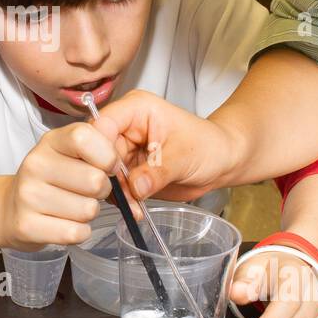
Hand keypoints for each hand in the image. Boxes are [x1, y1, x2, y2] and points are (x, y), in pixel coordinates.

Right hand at [0, 122, 114, 250]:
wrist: (8, 209)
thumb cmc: (48, 181)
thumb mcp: (67, 153)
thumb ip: (95, 147)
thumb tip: (118, 151)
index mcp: (50, 142)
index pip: (84, 138)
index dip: (107, 155)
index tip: (108, 166)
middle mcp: (35, 165)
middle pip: (95, 180)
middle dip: (101, 191)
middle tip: (87, 191)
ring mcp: (28, 196)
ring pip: (88, 210)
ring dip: (88, 213)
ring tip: (73, 207)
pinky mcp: (27, 226)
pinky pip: (76, 233)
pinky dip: (79, 232)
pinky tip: (66, 223)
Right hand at [90, 89, 240, 201]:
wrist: (221, 162)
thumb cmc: (209, 145)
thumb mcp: (185, 155)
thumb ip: (158, 171)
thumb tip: (134, 187)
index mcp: (135, 109)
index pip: (103, 124)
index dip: (99, 147)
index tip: (109, 170)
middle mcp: (125, 128)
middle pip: (96, 150)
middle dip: (107, 176)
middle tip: (123, 195)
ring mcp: (124, 150)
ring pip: (102, 172)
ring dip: (116, 193)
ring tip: (135, 207)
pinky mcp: (127, 171)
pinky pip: (114, 187)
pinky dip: (123, 201)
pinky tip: (137, 208)